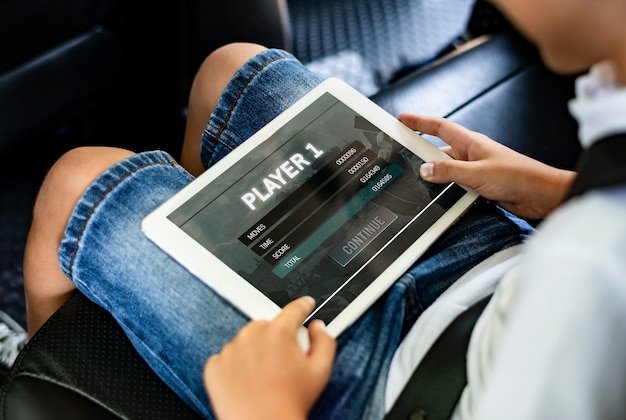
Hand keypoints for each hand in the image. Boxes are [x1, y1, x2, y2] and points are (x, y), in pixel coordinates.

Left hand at [204, 296, 336, 419]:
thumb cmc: (291, 403)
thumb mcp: (321, 370)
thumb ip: (325, 341)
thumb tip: (318, 327)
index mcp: (279, 332)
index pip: (293, 310)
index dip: (303, 306)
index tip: (305, 305)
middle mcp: (252, 336)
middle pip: (266, 326)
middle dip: (276, 337)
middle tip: (283, 361)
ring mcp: (230, 351)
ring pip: (245, 341)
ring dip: (254, 350)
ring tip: (264, 376)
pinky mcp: (215, 367)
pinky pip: (225, 358)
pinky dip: (234, 366)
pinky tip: (246, 382)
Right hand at [399, 114, 575, 218]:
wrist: (542, 195)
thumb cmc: (518, 177)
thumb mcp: (477, 174)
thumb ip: (448, 171)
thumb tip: (425, 169)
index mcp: (471, 143)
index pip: (439, 127)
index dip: (420, 121)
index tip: (403, 118)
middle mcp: (472, 154)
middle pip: (439, 151)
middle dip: (422, 154)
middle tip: (403, 157)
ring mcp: (476, 170)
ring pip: (447, 171)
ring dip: (437, 177)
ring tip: (420, 184)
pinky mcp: (481, 186)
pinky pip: (457, 186)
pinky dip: (448, 191)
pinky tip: (442, 199)